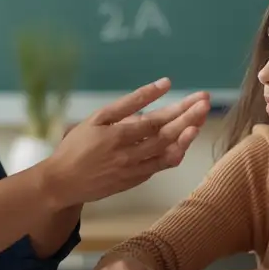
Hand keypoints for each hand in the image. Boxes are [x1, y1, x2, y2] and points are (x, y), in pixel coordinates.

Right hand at [41, 77, 209, 207]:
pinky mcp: (135, 180)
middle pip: (166, 135)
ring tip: (200, 119)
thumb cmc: (77, 146)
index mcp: (118, 136)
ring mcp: (134, 170)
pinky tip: (186, 140)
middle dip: (189, 117)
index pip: (155, 120)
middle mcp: (129, 154)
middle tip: (205, 102)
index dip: (177, 108)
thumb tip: (158, 87)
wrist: (63, 182)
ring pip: (168, 152)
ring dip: (187, 135)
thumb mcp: (97, 119)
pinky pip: (161, 166)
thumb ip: (127, 104)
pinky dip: (176, 153)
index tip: (195, 96)